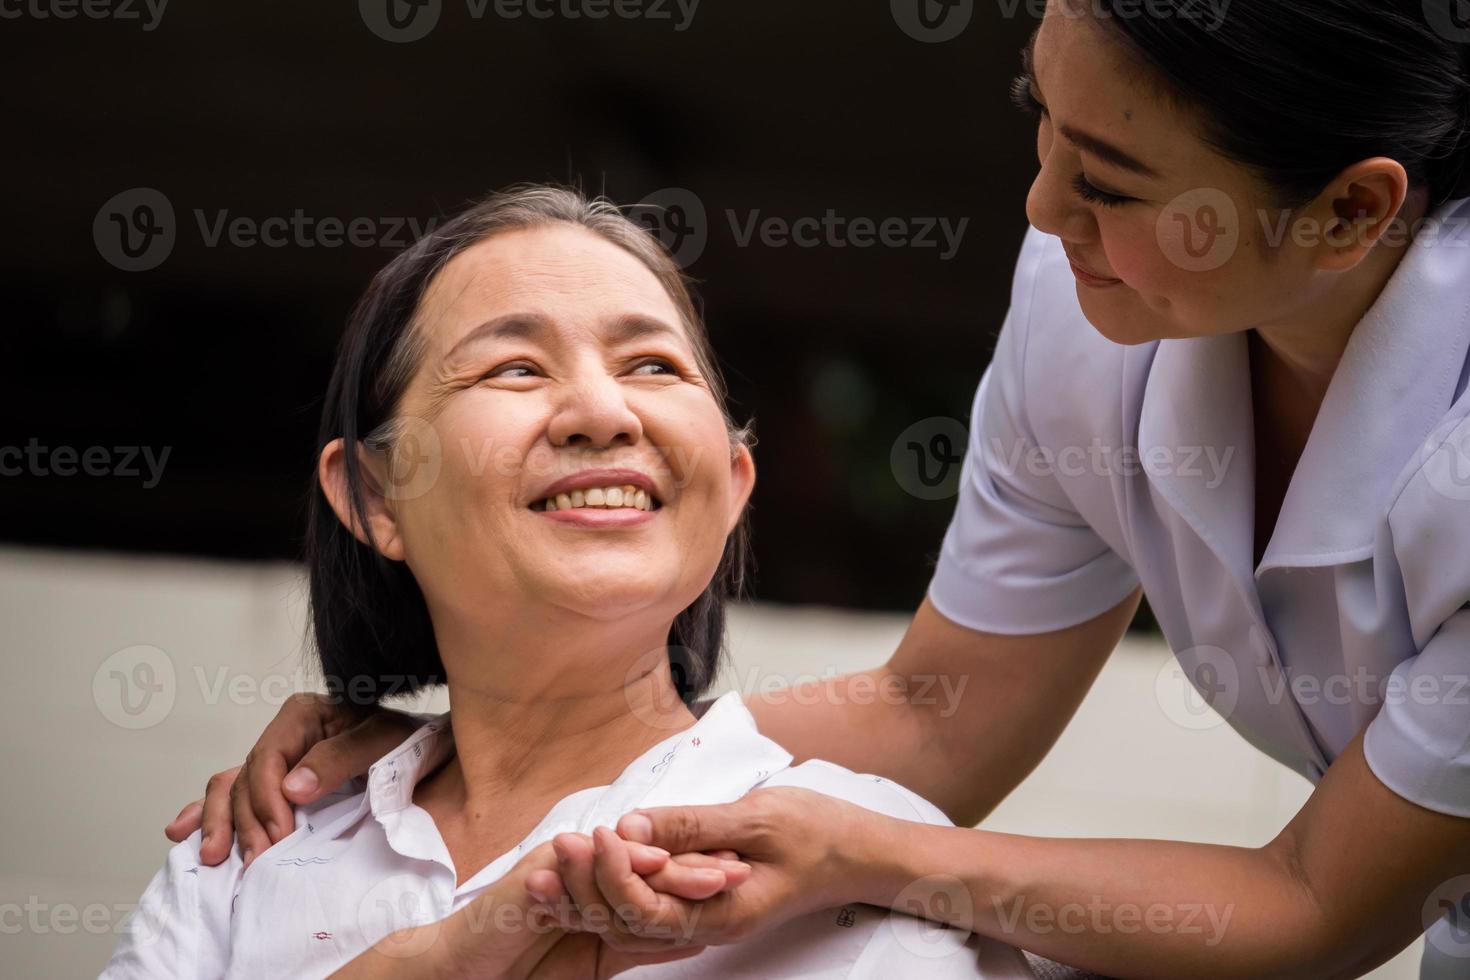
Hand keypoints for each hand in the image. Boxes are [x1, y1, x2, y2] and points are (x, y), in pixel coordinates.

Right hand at [164, 693, 422, 866]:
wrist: (425, 747)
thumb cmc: (407, 738)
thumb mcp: (384, 739)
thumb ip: (342, 756)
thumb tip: (293, 788)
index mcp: (304, 715)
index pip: (267, 758)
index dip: (266, 799)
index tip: (280, 835)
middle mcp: (284, 736)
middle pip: (245, 779)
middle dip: (246, 822)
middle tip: (257, 861)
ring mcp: (277, 761)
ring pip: (230, 788)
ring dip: (219, 823)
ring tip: (214, 856)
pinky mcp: (276, 785)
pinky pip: (231, 794)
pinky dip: (205, 813)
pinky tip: (184, 831)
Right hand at [334, 841, 705, 978]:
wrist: (464, 972)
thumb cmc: (526, 962)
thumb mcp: (598, 955)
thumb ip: (641, 941)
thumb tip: (696, 937)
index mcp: (600, 884)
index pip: (655, 876)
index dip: (696, 877)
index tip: (743, 879)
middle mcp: (583, 869)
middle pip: (646, 863)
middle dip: (694, 866)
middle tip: (741, 868)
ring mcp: (559, 869)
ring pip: (622, 864)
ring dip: (670, 866)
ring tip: (711, 872)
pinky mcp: (535, 880)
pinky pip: (581, 872)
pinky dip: (615, 867)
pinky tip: (648, 863)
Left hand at [530, 787, 866, 949]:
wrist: (860, 853)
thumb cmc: (820, 834)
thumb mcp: (757, 819)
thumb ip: (693, 827)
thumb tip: (632, 827)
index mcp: (721, 912)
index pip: (646, 908)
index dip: (614, 873)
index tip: (598, 832)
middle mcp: (706, 923)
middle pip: (628, 920)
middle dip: (588, 884)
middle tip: (559, 845)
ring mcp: (703, 914)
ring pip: (632, 916)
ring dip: (594, 887)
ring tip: (558, 856)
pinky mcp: (702, 897)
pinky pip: (649, 901)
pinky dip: (618, 883)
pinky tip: (595, 861)